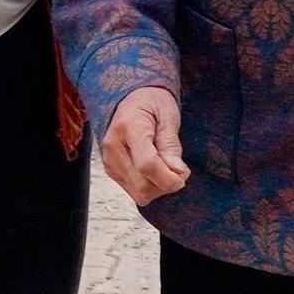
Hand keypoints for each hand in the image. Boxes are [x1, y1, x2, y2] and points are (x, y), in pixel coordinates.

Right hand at [100, 87, 188, 205]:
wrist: (130, 98)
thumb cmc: (151, 103)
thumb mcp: (168, 116)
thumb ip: (171, 145)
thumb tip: (177, 173)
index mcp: (128, 127)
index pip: (147, 164)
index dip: (168, 178)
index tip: (184, 175)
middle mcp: (113, 148)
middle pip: (143, 186)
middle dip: (166, 184)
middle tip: (179, 169)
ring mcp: (110, 162)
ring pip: (139, 194)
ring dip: (159, 188)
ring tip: (166, 167)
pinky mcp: (112, 171)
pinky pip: (135, 192)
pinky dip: (150, 186)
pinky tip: (155, 169)